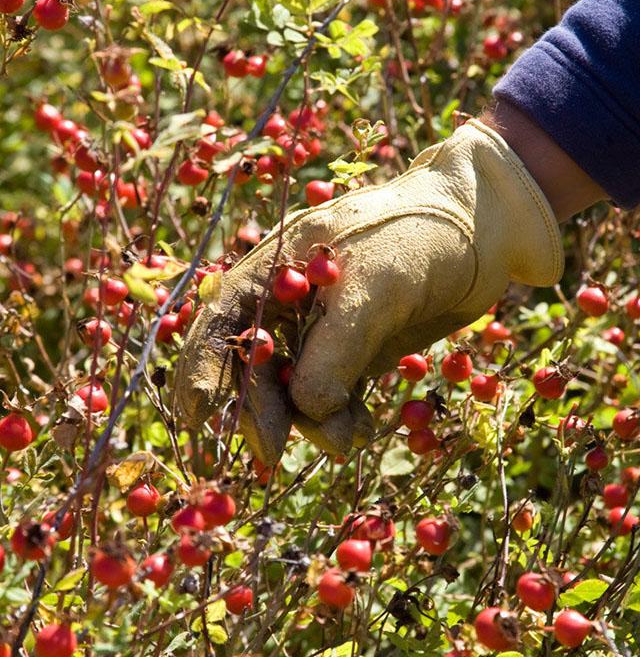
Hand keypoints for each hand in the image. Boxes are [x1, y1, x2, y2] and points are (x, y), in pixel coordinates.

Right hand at [173, 119, 562, 463]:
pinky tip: (362, 430)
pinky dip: (340, 418)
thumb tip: (304, 413)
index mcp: (275, 267)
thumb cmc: (419, 237)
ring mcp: (321, 329)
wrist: (484, 230)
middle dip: (259, 407)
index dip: (202, 367)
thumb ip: (335, 349)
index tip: (198, 417)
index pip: (223, 319)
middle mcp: (288, 301)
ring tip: (346, 441)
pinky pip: (333, 395)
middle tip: (273, 452)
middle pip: (253, 363)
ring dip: (309, 420)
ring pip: (294, 387)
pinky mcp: (354, 353)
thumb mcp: (374, 287)